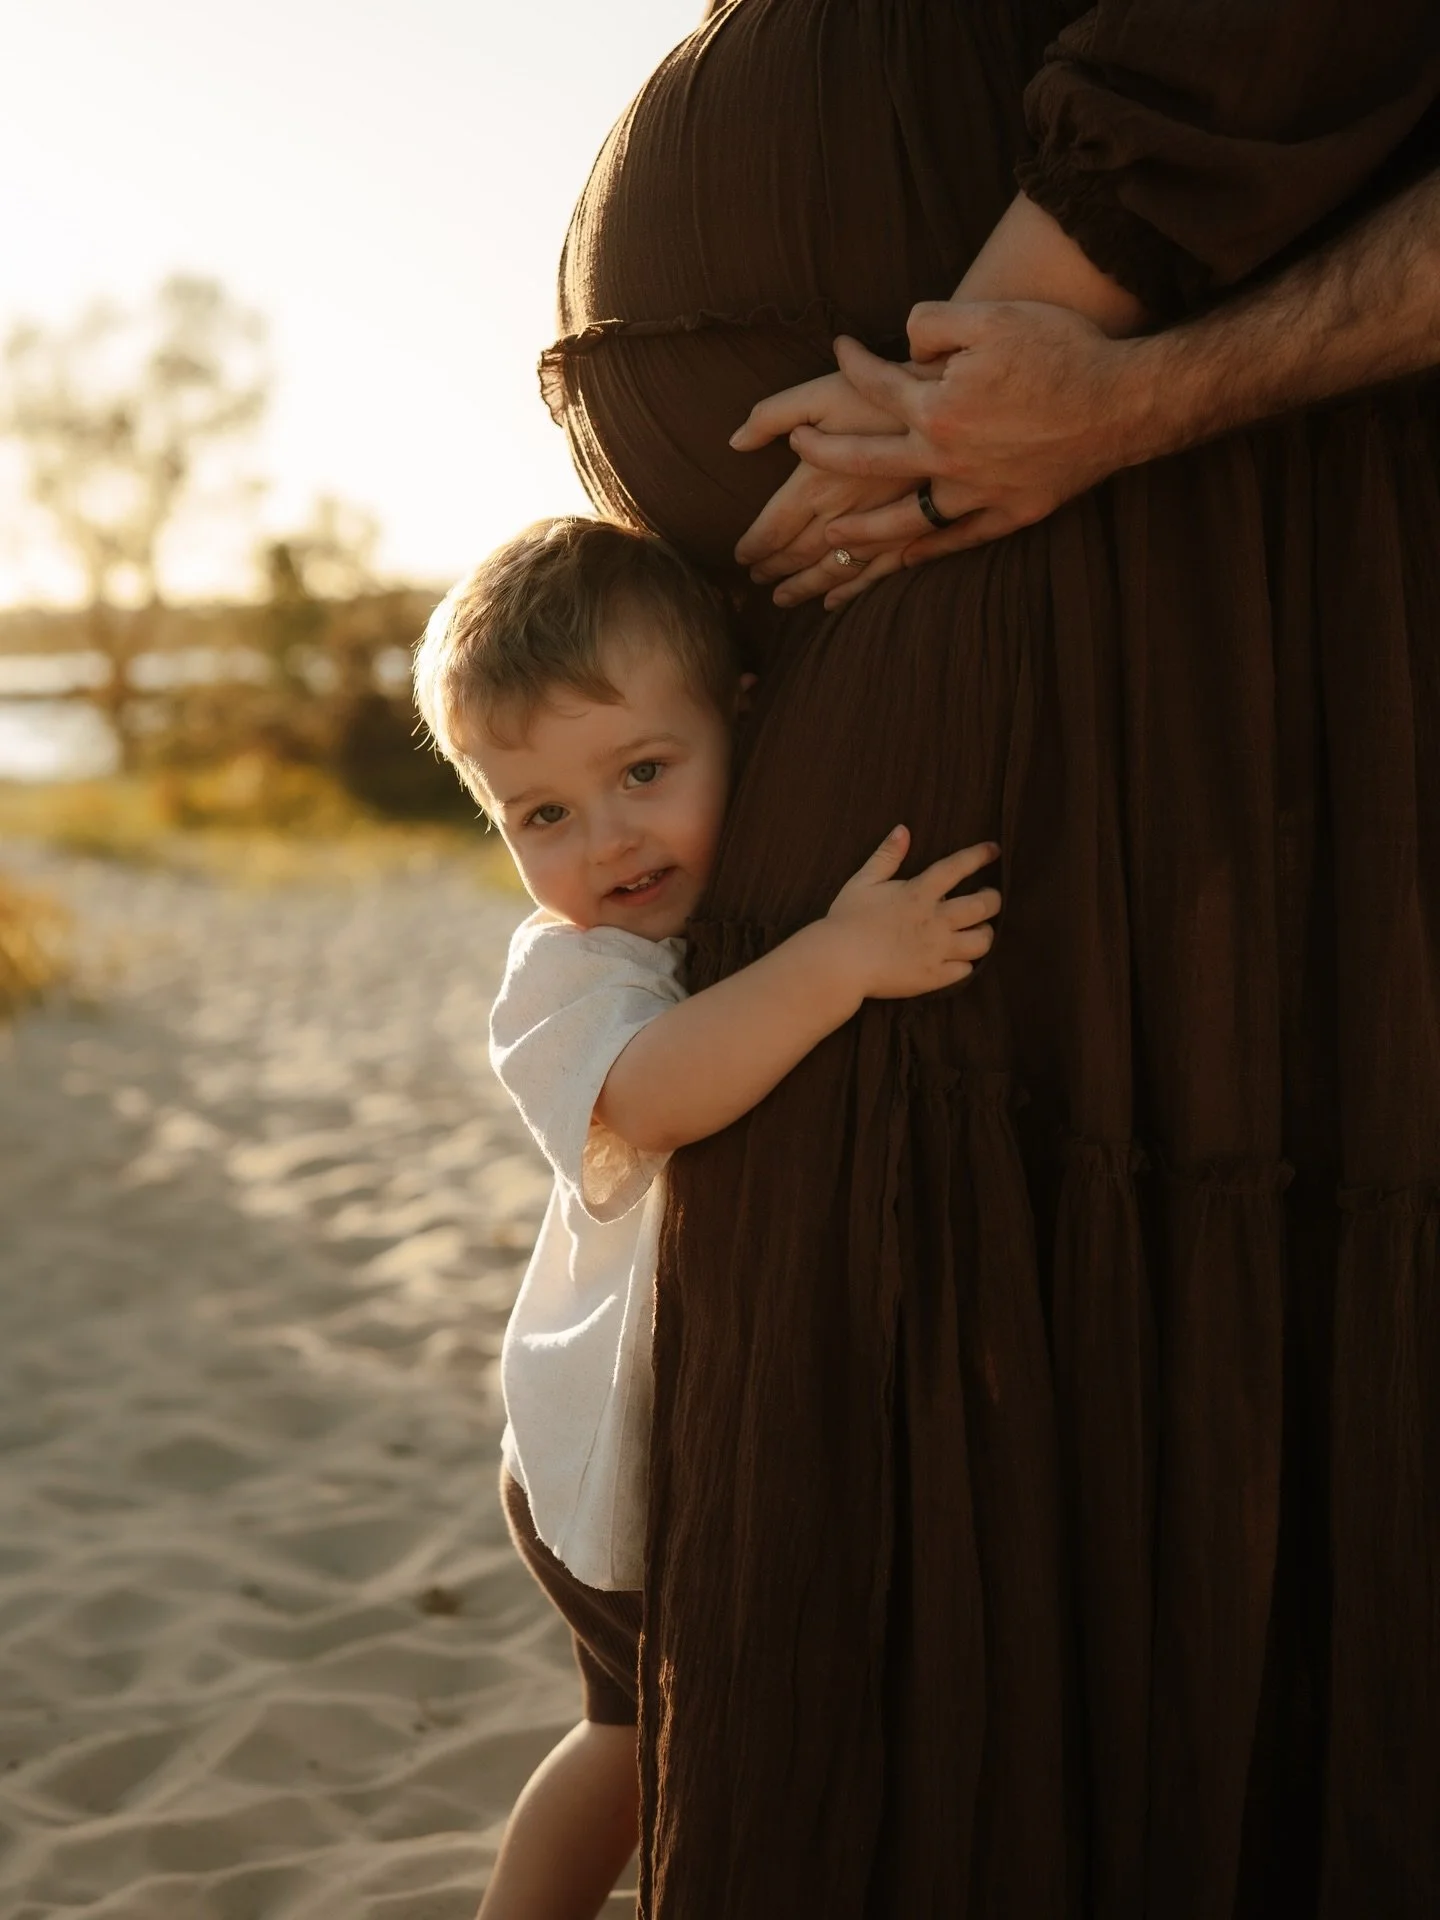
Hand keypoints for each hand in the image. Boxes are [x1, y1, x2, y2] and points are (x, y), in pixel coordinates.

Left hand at [729, 371, 920, 607]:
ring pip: (832, 570)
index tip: (740, 557)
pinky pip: (873, 574)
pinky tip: (834, 601)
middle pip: (798, 553)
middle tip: (756, 579)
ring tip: (783, 598)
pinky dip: (849, 592)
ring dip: (804, 587)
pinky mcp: (910, 533)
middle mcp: (842, 515)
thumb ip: (772, 415)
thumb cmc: (880, 393)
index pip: (772, 529)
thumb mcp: (820, 391)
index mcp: (815, 483)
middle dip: (773, 568)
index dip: (753, 547)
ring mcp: (877, 529)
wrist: (951, 405)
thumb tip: (735, 442)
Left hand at [799, 306, 1144, 565]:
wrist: (1126, 401)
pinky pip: (957, 539)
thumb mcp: (991, 317)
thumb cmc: (1061, 352)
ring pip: (903, 521)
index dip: (853, 362)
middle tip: (797, 449)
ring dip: (861, 530)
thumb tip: (901, 338)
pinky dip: (927, 549)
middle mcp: (946, 459)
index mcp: (935, 408)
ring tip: (829, 537)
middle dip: (824, 455)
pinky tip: (903, 557)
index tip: (840, 348)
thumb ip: (933, 322)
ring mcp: (977, 493)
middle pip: (867, 463)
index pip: (876, 385)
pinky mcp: (1011, 512)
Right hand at [825, 826, 1000, 998]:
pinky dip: (966, 963)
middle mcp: (936, 920)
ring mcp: (938, 950)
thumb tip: (903, 829)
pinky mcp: (934, 977)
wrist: (838, 963)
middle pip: (984, 906)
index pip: (959, 867)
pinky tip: (959, 959)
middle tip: (989, 898)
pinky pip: (965, 970)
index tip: (994, 851)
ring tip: (979, 931)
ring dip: (985, 934)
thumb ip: (886, 856)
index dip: (980, 856)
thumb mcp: (863, 882)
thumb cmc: (846, 920)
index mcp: (919, 892)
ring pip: (982, 941)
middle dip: (994, 899)